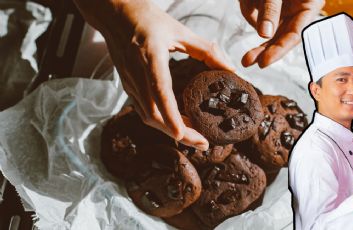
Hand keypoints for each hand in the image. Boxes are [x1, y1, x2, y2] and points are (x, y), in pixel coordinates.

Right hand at [73, 0, 233, 149]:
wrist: (116, 15)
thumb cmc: (148, 20)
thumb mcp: (181, 30)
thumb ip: (207, 50)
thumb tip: (230, 69)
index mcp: (150, 56)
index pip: (159, 91)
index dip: (170, 115)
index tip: (182, 134)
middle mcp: (136, 73)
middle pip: (153, 113)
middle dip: (177, 133)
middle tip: (202, 143)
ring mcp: (129, 82)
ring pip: (147, 116)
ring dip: (170, 130)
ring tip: (195, 137)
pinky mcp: (128, 86)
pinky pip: (144, 111)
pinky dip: (162, 122)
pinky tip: (179, 124)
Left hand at [239, 0, 323, 67]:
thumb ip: (271, 9)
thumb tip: (265, 33)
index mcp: (309, 4)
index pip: (296, 34)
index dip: (280, 50)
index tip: (264, 61)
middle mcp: (299, 10)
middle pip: (284, 38)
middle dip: (267, 51)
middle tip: (250, 62)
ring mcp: (285, 11)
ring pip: (272, 35)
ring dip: (260, 48)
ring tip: (247, 60)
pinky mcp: (271, 10)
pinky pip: (260, 22)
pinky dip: (252, 23)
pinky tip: (248, 28)